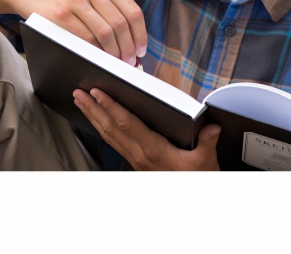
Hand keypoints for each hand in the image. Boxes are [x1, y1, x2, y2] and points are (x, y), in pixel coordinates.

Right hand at [0, 0, 146, 63]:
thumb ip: (111, 7)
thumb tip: (133, 40)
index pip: (133, 11)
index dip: (140, 35)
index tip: (141, 51)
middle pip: (120, 25)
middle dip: (128, 48)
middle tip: (128, 62)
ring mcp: (74, 0)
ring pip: (104, 33)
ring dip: (113, 53)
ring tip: (114, 63)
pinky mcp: (59, 15)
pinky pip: (84, 39)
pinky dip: (94, 52)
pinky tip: (97, 58)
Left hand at [73, 88, 220, 170]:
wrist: (189, 197)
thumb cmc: (196, 177)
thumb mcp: (206, 160)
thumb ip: (207, 141)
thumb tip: (211, 127)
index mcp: (153, 150)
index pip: (127, 124)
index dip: (111, 107)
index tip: (98, 93)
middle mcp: (140, 154)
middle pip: (110, 128)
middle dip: (93, 109)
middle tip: (79, 93)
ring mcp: (135, 158)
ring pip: (108, 135)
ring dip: (93, 117)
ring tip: (82, 102)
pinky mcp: (136, 160)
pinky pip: (113, 142)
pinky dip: (102, 127)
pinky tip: (98, 119)